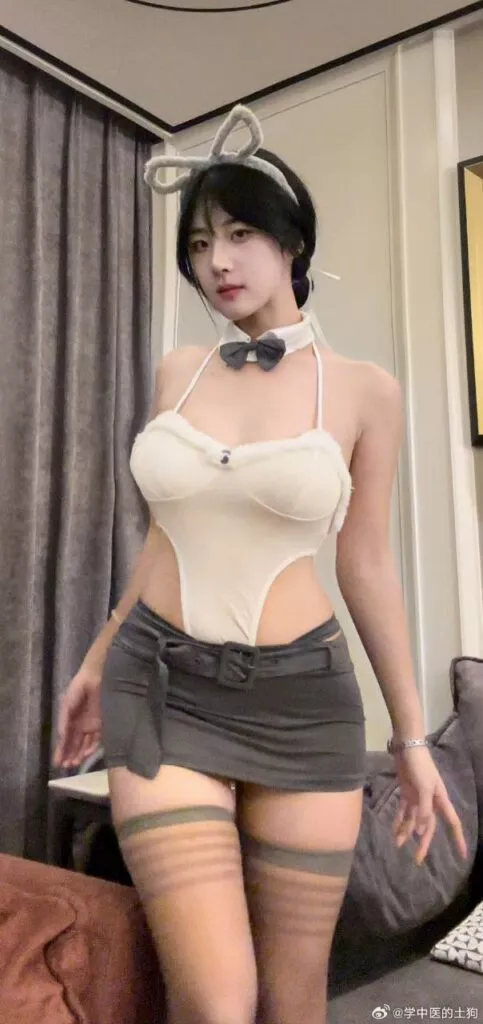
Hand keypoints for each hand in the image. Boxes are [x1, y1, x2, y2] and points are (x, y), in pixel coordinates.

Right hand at [53, 664, 101, 768]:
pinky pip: (97, 739)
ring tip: (74, 763)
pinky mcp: (102, 724)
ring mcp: (91, 725)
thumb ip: (64, 720)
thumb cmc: (78, 688)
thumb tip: (60, 737)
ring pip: (84, 744)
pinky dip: (91, 747)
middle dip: (69, 755)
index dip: (60, 751)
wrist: (96, 677)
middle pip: (74, 744)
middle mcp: (80, 725)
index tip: (56, 763)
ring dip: (79, 754)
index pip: (64, 739)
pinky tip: (86, 753)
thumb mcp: (67, 704)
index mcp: (70, 720)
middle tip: (66, 767)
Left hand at [392, 746, 467, 864]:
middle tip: (417, 860)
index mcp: (440, 800)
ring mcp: (418, 798)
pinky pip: (403, 811)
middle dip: (423, 843)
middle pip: (429, 827)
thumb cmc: (420, 766)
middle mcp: (430, 802)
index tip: (462, 855)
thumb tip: (423, 830)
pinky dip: (399, 821)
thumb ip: (424, 809)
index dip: (458, 839)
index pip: (452, 823)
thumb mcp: (424, 788)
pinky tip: (393, 831)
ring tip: (397, 844)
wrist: (407, 748)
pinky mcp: (406, 793)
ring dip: (406, 832)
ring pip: (414, 821)